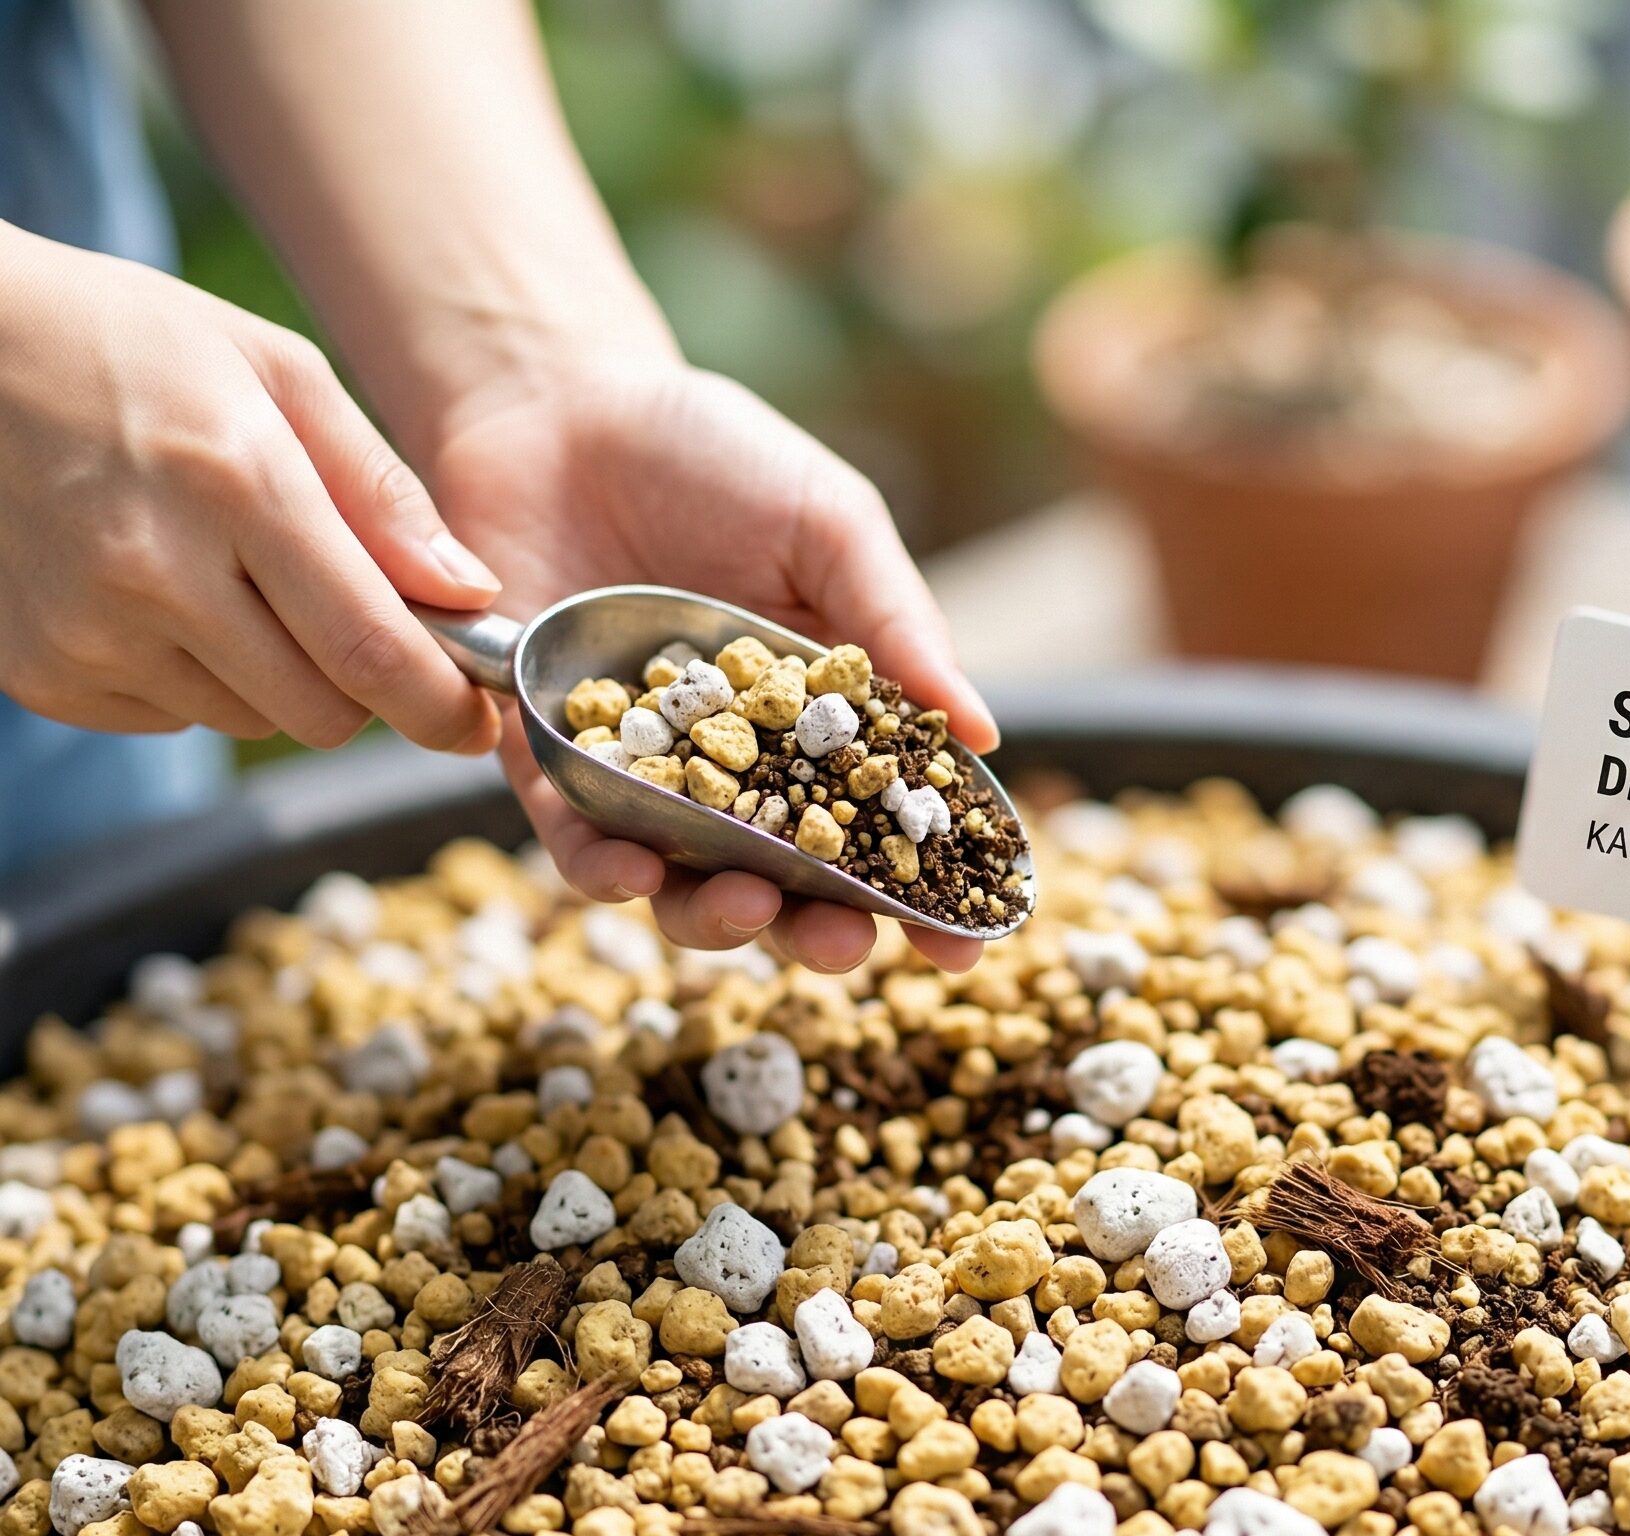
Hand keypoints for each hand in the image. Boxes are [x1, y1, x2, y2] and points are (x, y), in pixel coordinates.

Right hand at [0, 230, 501, 753]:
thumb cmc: (130, 347)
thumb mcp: (276, 372)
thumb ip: (383, 493)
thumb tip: (470, 594)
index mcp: (235, 486)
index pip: (373, 650)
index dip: (442, 707)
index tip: (476, 720)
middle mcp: (156, 573)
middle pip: (322, 713)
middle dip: (364, 690)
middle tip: (355, 627)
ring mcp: (90, 632)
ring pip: (252, 721)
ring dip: (277, 677)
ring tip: (234, 579)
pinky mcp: (45, 672)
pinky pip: (175, 717)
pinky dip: (198, 677)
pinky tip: (163, 594)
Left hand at [422, 353, 996, 974]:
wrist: (561, 401)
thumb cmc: (714, 457)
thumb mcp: (831, 527)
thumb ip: (898, 628)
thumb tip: (984, 734)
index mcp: (822, 728)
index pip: (881, 832)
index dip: (922, 896)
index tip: (963, 944)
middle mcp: (738, 771)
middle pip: (789, 887)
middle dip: (820, 934)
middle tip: (844, 945)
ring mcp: (646, 777)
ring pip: (686, 888)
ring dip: (718, 921)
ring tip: (744, 908)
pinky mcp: (550, 765)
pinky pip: (577, 842)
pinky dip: (603, 870)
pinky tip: (629, 871)